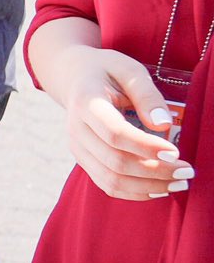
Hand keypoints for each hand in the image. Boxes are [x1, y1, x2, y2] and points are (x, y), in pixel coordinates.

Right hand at [53, 45, 189, 199]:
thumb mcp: (129, 70)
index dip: (146, 147)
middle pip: (115, 161)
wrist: (74, 77)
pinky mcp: (83, 160)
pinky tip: (159, 188)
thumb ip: (147, 94)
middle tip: (188, 171)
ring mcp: (77, 148)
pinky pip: (107, 185)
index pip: (115, 133)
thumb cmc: (107, 71)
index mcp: (86, 103)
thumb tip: (163, 124)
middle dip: (156, 171)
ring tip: (178, 183)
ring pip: (111, 179)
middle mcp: (76, 130)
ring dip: (148, 186)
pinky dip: (135, 192)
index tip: (175, 152)